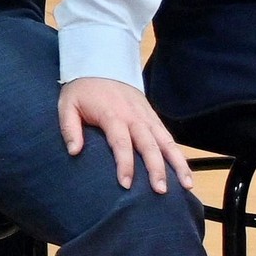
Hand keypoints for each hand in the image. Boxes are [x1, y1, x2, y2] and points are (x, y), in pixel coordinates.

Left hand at [59, 75, 182, 192]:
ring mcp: (147, 117)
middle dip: (156, 169)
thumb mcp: (67, 105)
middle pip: (149, 146)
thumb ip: (69, 128)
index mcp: (113, 116)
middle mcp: (134, 118)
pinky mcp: (154, 117)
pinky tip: (185, 172)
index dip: (124, 164)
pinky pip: (169, 138)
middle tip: (160, 191)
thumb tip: (74, 152)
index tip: (126, 184)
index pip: (121, 144)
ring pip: (167, 142)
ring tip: (187, 185)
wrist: (101, 65)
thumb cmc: (82, 90)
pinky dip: (179, 155)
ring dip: (178, 164)